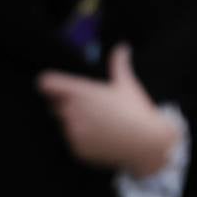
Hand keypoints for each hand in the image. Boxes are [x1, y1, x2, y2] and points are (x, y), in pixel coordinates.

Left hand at [37, 45, 179, 177]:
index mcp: (81, 92)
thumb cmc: (138, 111)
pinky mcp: (77, 149)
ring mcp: (73, 131)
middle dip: (66, 105)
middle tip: (91, 110)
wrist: (150, 144)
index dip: (49, 85)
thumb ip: (118, 64)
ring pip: (64, 124)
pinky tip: (103, 138)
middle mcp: (72, 110)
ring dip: (75, 123)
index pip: (46, 83)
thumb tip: (123, 47)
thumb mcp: (127, 84)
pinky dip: (83, 141)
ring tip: (101, 125)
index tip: (53, 88)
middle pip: (54, 104)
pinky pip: (72, 142)